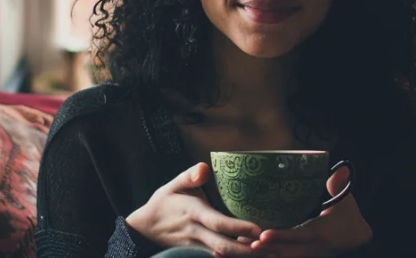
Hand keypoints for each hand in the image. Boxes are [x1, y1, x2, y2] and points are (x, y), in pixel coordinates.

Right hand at [126, 162, 263, 256]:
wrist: (144, 228)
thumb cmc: (164, 203)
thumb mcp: (173, 185)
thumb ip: (190, 175)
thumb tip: (205, 167)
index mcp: (193, 212)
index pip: (218, 223)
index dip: (239, 228)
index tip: (259, 229)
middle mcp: (195, 232)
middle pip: (224, 246)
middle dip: (248, 250)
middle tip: (271, 247)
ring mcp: (195, 246)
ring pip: (222, 256)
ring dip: (244, 257)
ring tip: (269, 253)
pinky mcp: (196, 253)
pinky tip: (251, 256)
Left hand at [248, 166, 371, 256]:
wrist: (359, 241)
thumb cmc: (349, 217)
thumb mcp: (346, 201)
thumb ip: (339, 185)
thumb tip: (342, 168)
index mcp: (321, 232)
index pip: (300, 235)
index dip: (282, 236)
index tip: (264, 235)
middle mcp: (312, 247)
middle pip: (286, 251)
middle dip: (266, 248)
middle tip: (245, 241)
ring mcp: (308, 254)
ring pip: (284, 257)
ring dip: (264, 253)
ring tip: (241, 245)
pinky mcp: (303, 256)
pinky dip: (269, 256)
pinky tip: (249, 250)